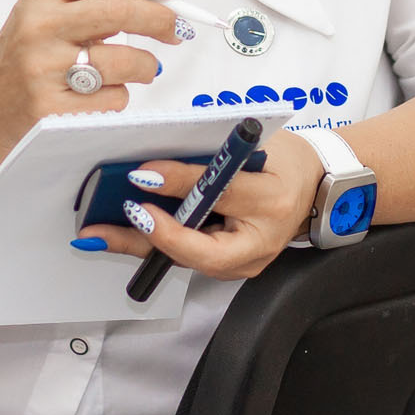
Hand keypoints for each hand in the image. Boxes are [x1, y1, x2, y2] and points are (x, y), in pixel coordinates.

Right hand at [0, 0, 186, 182]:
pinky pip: (114, 99)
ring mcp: (44, 69)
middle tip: (177, 28)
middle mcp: (40, 26)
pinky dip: (118, 97)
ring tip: (139, 69)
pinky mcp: (53, 109)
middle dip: (162, 19)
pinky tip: (98, 97)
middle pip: (120, 10)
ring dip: (146, 66)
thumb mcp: (45, 15)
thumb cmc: (25, 60)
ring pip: (126, 60)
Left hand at [72, 141, 325, 279]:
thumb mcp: (253, 150)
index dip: (180, 186)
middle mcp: (257, 244)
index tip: (144, 176)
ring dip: (140, 245)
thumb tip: (153, 171)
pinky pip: (187, 257)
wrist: (316, 189)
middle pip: (196, 250)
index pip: (221, 196)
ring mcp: (243, 262)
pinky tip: (120, 235)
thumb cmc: (286, 164)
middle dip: (147, 238)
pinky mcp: (228, 265)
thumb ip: (209, 163)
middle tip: (106, 226)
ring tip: (98, 233)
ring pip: (185, 258)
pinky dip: (154, 245)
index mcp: (269, 205)